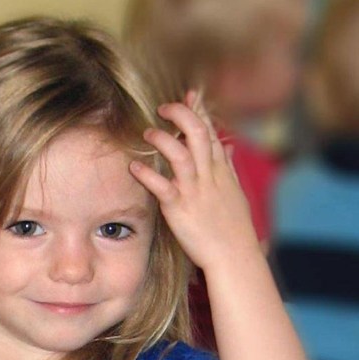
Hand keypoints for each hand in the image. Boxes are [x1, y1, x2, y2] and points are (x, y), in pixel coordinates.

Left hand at [129, 91, 258, 272]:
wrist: (234, 255)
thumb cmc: (234, 227)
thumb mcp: (235, 192)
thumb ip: (228, 167)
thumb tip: (227, 146)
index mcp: (221, 170)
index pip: (210, 131)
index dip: (199, 110)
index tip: (190, 94)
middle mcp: (209, 176)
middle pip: (197, 133)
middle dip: (181, 114)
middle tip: (163, 108)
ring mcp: (195, 191)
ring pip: (180, 154)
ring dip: (162, 139)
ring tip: (147, 133)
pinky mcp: (180, 208)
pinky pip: (162, 186)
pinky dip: (147, 174)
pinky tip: (134, 166)